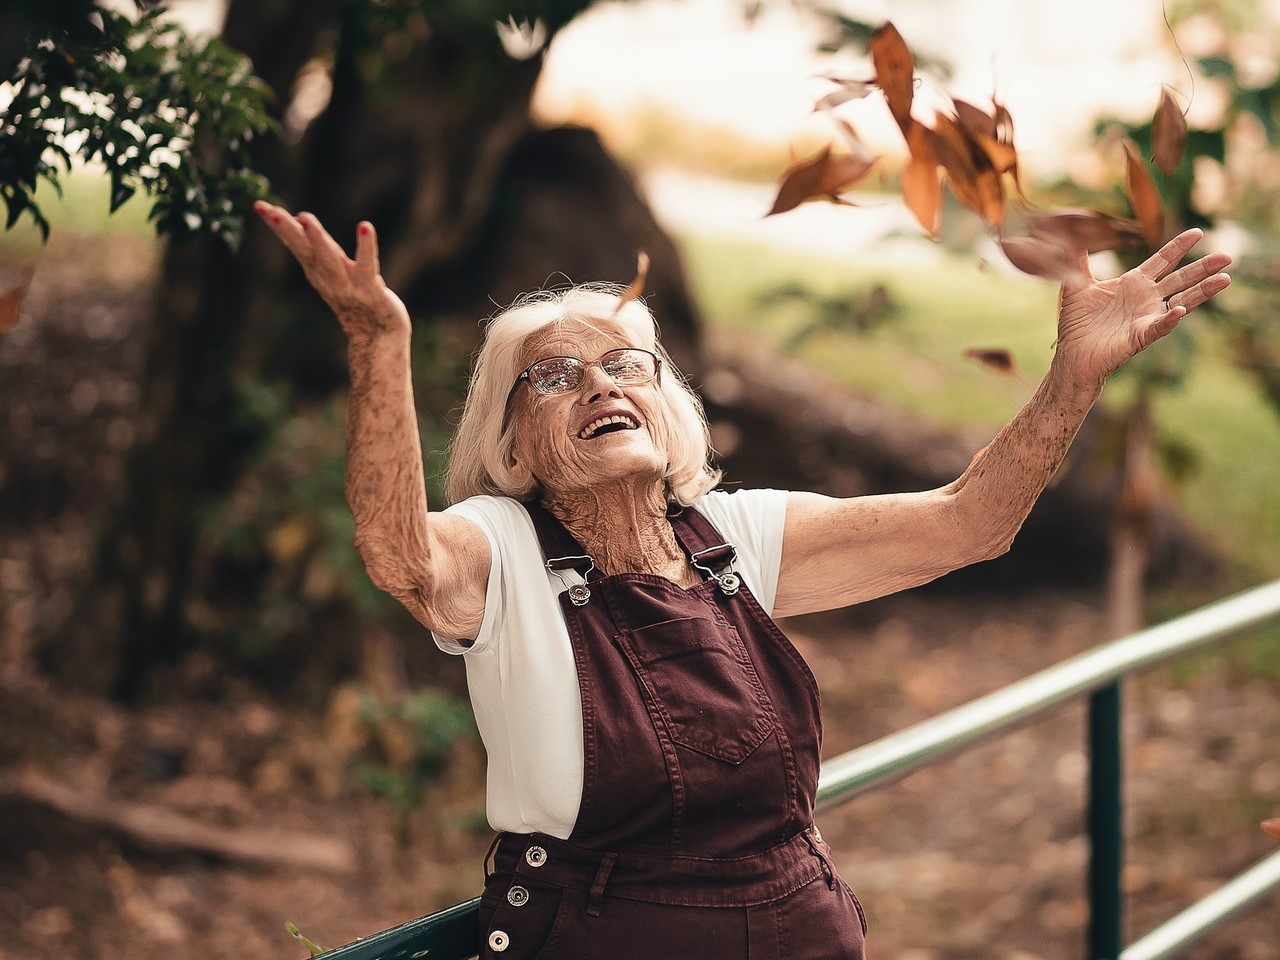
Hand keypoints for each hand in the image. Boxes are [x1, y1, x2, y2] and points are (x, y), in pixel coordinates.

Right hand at [254, 200, 409, 341]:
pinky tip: (364, 226)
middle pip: (305, 250)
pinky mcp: (371, 289)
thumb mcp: (332, 273)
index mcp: (317, 272)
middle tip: (270, 211)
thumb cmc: (356, 300)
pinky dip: (366, 246)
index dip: (278, 226)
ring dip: (317, 239)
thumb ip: (318, 249)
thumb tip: (300, 219)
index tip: (260, 205)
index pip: (295, 244)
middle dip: (287, 230)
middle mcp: (328, 278)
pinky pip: (367, 265)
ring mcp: (348, 285)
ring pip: (329, 259)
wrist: (379, 336)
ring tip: (305, 217)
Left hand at [1055, 228, 1231, 385]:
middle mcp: (1146, 299)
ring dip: (1202, 292)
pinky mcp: (1140, 337)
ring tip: (1225, 279)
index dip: (1179, 247)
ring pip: (1181, 302)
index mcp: (1133, 283)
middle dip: (1203, 267)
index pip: (1162, 260)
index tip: (1198, 232)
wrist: (1071, 355)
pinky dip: (1169, 319)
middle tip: (1228, 255)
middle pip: (1180, 279)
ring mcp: (1146, 317)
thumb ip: (1078, 261)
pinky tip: (1180, 311)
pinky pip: (1159, 327)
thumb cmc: (1077, 324)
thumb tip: (1071, 235)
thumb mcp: (1076, 286)